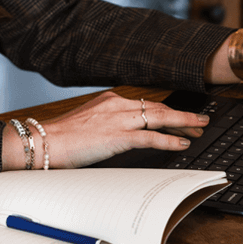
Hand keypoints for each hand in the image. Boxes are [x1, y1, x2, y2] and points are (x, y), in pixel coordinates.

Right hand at [2, 90, 209, 169]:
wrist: (46, 141)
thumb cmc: (63, 136)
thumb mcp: (90, 122)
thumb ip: (108, 122)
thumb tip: (124, 132)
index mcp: (109, 100)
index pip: (145, 103)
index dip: (166, 110)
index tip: (179, 116)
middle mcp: (116, 104)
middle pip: (156, 107)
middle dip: (180, 115)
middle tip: (198, 121)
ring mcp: (117, 119)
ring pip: (158, 117)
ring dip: (182, 123)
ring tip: (197, 128)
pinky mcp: (117, 136)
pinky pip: (150, 137)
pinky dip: (169, 140)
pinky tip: (181, 143)